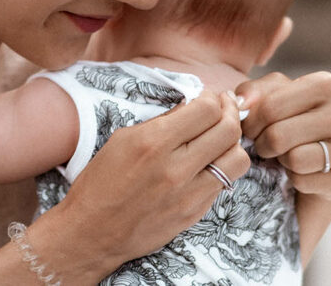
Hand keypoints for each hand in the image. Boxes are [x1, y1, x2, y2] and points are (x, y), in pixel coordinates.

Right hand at [31, 91, 249, 275]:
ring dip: (232, 143)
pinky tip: (209, 162)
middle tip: (223, 109)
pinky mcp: (194, 213)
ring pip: (238, 159)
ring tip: (220, 137)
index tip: (207, 97)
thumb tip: (191, 106)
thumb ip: (162, 121)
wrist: (92, 231)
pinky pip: (224, 183)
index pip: (207, 109)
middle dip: (230, 113)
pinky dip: (222, 168)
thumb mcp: (123, 139)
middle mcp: (175, 167)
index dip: (212, 98)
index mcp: (153, 141)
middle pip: (229, 130)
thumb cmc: (102, 181)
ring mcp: (188, 194)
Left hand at [235, 71, 330, 198]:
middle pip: (279, 135)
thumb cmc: (287, 125)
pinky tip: (305, 172)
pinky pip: (305, 182)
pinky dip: (296, 181)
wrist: (314, 167)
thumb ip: (252, 93)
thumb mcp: (268, 99)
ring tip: (287, 156)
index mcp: (327, 84)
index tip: (252, 129)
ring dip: (282, 162)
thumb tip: (242, 102)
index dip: (251, 123)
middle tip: (267, 147)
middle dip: (263, 145)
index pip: (270, 106)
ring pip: (294, 159)